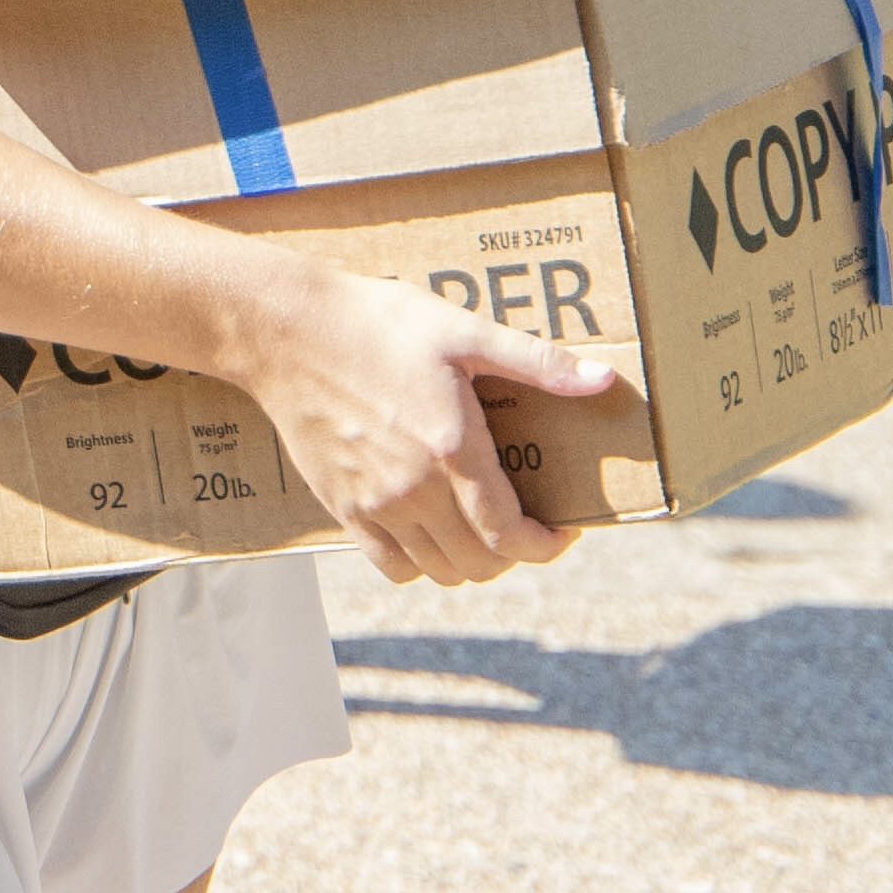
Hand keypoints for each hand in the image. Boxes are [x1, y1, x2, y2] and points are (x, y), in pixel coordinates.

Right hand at [239, 269, 631, 588]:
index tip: (561, 532)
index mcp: (453, 450)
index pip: (510, 535)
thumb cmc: (379, 323)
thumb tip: (603, 381)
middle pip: (479, 562)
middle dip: (514, 553)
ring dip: (471, 562)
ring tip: (482, 530)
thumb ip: (538, 362)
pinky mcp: (342, 506)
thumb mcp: (465, 331)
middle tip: (525, 524)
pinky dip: (420, 564)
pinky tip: (430, 533)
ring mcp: (375, 504)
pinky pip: (390, 565)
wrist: (288, 332)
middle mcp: (415, 490)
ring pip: (438, 570)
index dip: (545, 546)